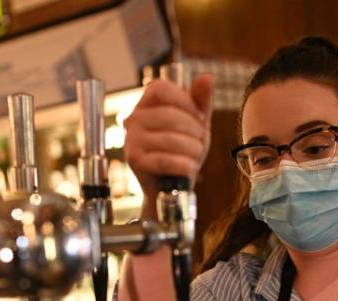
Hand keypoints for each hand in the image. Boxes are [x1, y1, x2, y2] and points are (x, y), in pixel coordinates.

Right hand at [124, 74, 213, 210]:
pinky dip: (184, 165)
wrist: (170, 185)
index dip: (185, 101)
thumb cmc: (182, 150)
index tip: (198, 117)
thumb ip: (201, 101)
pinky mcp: (135, 161)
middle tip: (200, 142)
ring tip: (194, 157)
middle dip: (195, 131)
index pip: (161, 88)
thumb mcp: (196, 123)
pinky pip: (166, 159)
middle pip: (169, 115)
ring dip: (193, 150)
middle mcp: (133, 119)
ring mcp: (131, 140)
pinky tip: (188, 168)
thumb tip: (206, 77)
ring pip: (171, 139)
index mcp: (145, 104)